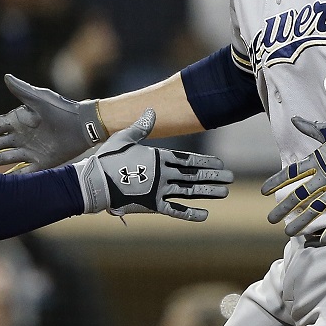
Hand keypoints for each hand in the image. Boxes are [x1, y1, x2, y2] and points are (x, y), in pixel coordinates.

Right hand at [0, 75, 105, 171]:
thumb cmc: (62, 109)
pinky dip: (10, 177)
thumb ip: (22, 91)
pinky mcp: (41, 163)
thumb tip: (6, 76)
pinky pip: (22, 172)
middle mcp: (21, 136)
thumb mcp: (40, 99)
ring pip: (4, 157)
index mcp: (18, 120)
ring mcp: (29, 150)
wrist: (84, 125)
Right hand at [74, 110, 233, 220]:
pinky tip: (205, 214)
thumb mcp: (123, 138)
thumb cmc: (107, 159)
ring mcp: (158, 191)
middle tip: (231, 178)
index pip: (187, 160)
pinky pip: (175, 211)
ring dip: (208, 192)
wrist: (94, 183)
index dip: (205, 161)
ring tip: (224, 192)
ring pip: (189, 192)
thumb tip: (152, 111)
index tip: (221, 164)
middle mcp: (162, 174)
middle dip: (213, 176)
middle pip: (193, 175)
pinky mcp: (152, 206)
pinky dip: (190, 213)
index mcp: (157, 158)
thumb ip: (140, 127)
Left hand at [261, 117, 325, 243]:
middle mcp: (325, 176)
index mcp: (318, 160)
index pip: (291, 173)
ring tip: (288, 232)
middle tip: (270, 219)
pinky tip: (322, 240)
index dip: (276, 182)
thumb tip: (295, 119)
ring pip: (316, 209)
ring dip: (302, 221)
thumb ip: (311, 128)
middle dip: (283, 208)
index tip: (263, 192)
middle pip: (299, 195)